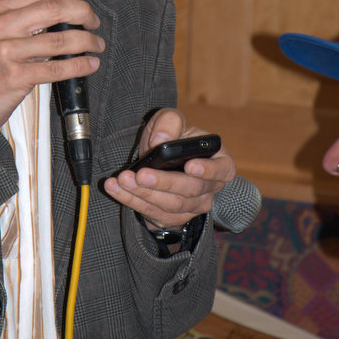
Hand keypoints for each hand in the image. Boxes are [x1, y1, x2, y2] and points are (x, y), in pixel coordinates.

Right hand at [0, 0, 103, 133]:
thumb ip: (19, 16)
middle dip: (82, 12)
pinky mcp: (14, 76)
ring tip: (96, 44)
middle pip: (53, 8)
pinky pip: (57, 68)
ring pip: (59, 38)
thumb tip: (60, 5)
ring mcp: (6, 50)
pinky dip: (79, 66)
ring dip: (86, 40)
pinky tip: (89, 65)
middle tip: (93, 20)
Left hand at [103, 108, 236, 229]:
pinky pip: (153, 214)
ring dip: (143, 194)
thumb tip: (161, 139)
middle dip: (162, 183)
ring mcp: (192, 207)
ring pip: (170, 205)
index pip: (222, 170)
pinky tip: (116, 189)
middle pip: (189, 191)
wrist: (158, 156)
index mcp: (219, 162)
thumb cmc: (172, 136)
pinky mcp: (172, 218)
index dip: (208, 170)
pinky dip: (132, 201)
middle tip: (141, 174)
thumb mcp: (170, 120)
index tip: (189, 166)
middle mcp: (210, 188)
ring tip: (122, 179)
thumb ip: (169, 123)